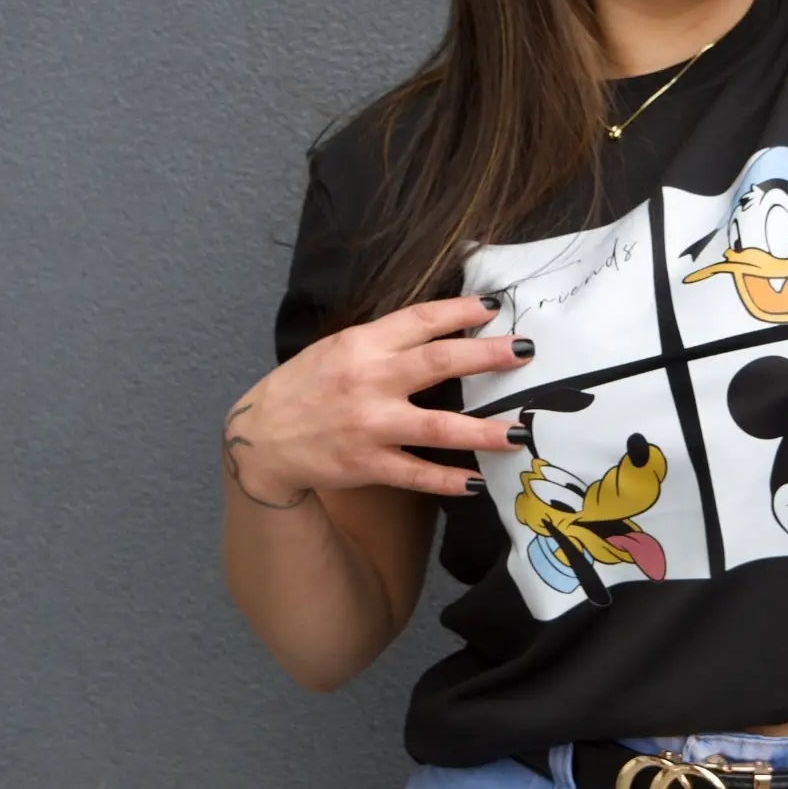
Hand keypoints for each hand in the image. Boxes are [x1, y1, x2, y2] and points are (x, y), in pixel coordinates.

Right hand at [222, 295, 535, 503]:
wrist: (262, 436)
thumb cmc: (307, 385)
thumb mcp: (339, 348)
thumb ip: (386, 340)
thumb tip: (443, 328)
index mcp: (362, 345)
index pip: (419, 321)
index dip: (459, 311)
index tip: (494, 307)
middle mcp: (369, 382)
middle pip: (438, 364)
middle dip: (486, 357)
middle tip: (525, 352)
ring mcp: (370, 426)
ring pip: (436, 428)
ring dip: (482, 430)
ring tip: (517, 432)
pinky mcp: (368, 464)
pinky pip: (416, 475)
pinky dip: (447, 481)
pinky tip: (477, 482)